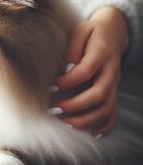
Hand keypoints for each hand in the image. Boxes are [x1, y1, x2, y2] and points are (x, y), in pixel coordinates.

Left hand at [52, 7, 128, 136]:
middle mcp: (110, 71)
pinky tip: (94, 133)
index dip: (67, 81)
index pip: (85, 71)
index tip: (50, 86)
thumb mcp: (81, 31)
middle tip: (54, 110)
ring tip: (67, 124)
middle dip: (76, 105)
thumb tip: (66, 68)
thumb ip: (73, 47)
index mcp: (101, 53)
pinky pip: (114, 110)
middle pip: (99, 94)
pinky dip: (106, 124)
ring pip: (107, 106)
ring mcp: (114, 82)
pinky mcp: (113, 90)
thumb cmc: (91, 32)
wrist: (114, 31)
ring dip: (88, 119)